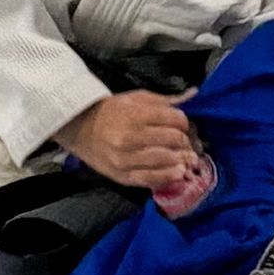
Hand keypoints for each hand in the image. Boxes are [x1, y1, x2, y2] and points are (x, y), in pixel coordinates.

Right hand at [56, 91, 197, 189]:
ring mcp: (126, 159)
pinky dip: (168, 177)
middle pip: (173, 140)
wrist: (80, 129)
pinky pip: (150, 179)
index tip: (183, 125)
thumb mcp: (135, 98)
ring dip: (182, 160)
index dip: (184, 122)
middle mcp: (130, 137)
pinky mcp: (122, 175)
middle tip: (187, 143)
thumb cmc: (112, 111)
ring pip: (165, 160)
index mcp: (135, 114)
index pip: (173, 120)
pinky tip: (178, 174)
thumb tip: (193, 94)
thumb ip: (164, 101)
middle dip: (185, 141)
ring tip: (189, 160)